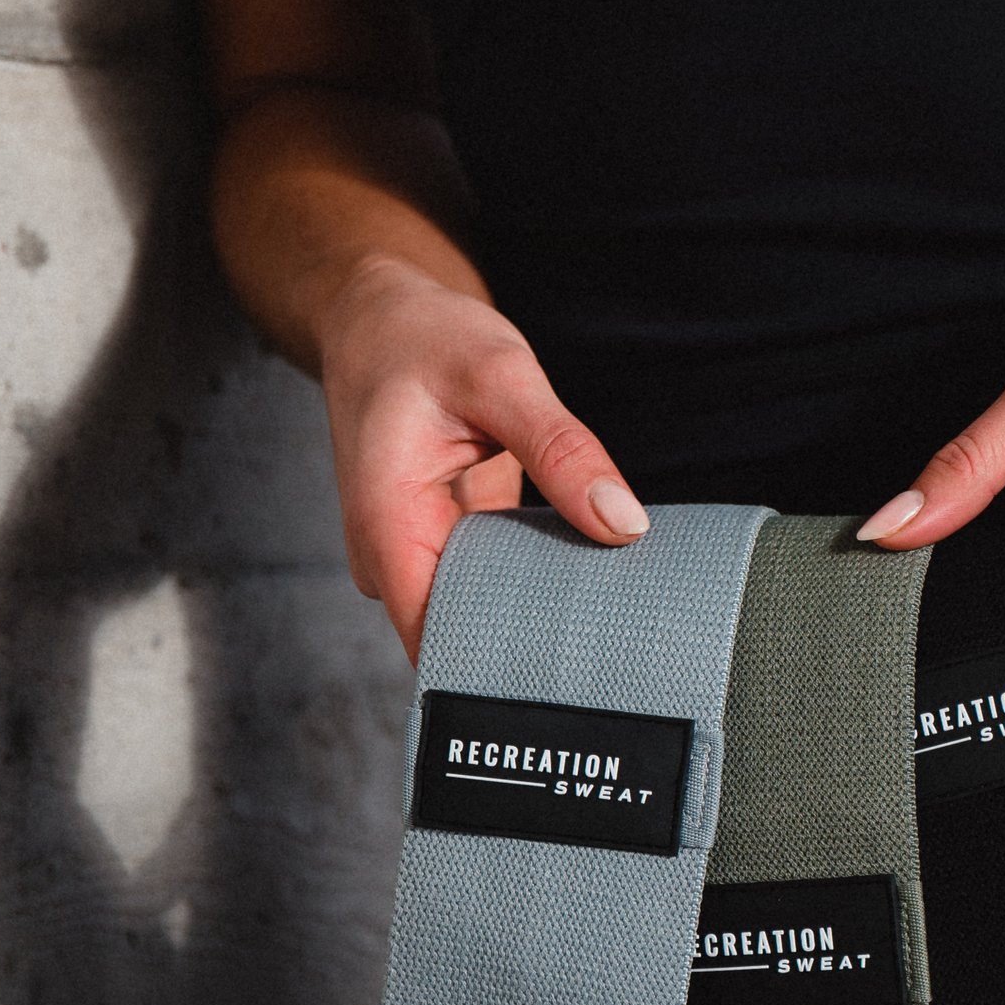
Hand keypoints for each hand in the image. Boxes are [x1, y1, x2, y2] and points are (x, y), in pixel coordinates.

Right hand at [315, 257, 648, 660]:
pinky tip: (589, 576)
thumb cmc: (422, 338)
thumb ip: (561, 450)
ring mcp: (418, 554)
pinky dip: (538, 577)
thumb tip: (624, 524)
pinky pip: (493, 582)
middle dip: (533, 647)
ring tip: (613, 615)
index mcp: (387, 525)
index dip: (499, 672)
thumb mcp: (500, 375)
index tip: (573, 684)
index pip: (436, 640)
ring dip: (539, 611)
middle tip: (618, 648)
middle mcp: (392, 555)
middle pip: (464, 636)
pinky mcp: (447, 543)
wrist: (380, 320)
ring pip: (483, 613)